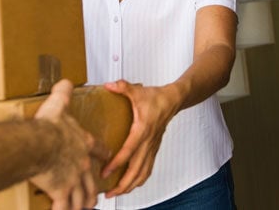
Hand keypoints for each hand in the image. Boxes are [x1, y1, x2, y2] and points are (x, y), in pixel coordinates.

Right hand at [30, 79, 100, 209]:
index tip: (107, 158)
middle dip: (94, 189)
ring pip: (82, 196)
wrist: (38, 143)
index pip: (100, 150)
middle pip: (92, 180)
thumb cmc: (48, 127)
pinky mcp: (60, 191)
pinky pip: (63, 206)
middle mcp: (82, 164)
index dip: (105, 155)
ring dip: (83, 204)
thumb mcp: (58, 104)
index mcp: (84, 143)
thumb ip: (63, 93)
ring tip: (84, 208)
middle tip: (96, 195)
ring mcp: (73, 179)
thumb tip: (66, 82)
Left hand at [101, 80, 179, 197]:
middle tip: (108, 194)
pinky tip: (130, 184)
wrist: (174, 100)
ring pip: (143, 173)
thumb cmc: (155, 97)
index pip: (128, 151)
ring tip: (117, 193)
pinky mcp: (154, 149)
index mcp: (142, 130)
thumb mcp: (137, 90)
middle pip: (136, 170)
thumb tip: (108, 85)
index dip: (116, 164)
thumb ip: (122, 87)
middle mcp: (148, 143)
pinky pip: (148, 169)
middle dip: (123, 185)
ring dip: (131, 185)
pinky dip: (139, 179)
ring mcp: (152, 148)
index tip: (104, 173)